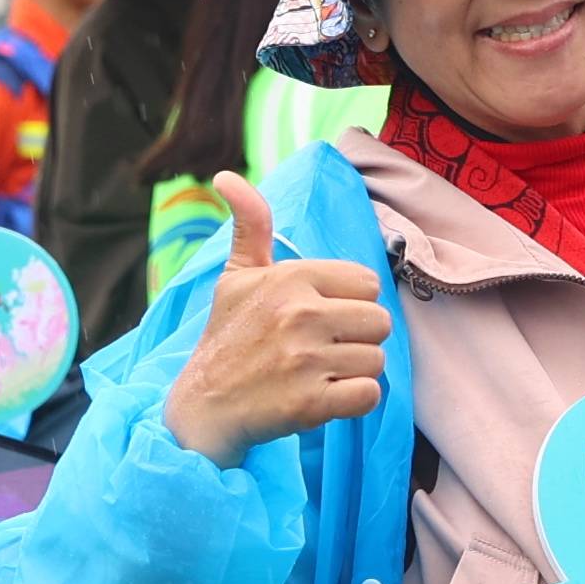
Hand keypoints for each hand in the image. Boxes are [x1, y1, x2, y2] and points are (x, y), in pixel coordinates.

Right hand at [163, 175, 390, 460]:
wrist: (203, 407)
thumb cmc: (227, 337)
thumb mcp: (236, 276)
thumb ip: (250, 225)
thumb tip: (227, 176)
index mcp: (290, 278)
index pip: (368, 283)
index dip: (351, 303)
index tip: (321, 319)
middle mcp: (300, 314)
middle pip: (380, 322)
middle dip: (358, 339)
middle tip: (323, 351)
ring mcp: (305, 359)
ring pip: (377, 360)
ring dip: (354, 373)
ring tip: (319, 374)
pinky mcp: (311, 403)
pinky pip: (369, 395)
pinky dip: (354, 401)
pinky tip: (325, 398)